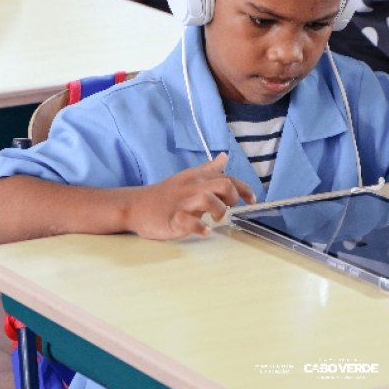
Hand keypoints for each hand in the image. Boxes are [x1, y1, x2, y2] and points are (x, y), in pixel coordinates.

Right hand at [125, 153, 255, 239]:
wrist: (136, 205)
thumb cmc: (165, 193)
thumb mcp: (188, 176)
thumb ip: (208, 169)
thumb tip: (224, 157)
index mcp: (198, 178)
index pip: (228, 178)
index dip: (244, 189)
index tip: (252, 199)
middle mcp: (193, 188)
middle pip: (223, 186)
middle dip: (233, 198)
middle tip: (228, 208)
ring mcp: (183, 203)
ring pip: (208, 200)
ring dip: (219, 212)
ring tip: (215, 220)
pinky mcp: (173, 218)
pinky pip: (189, 222)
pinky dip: (200, 228)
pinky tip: (204, 231)